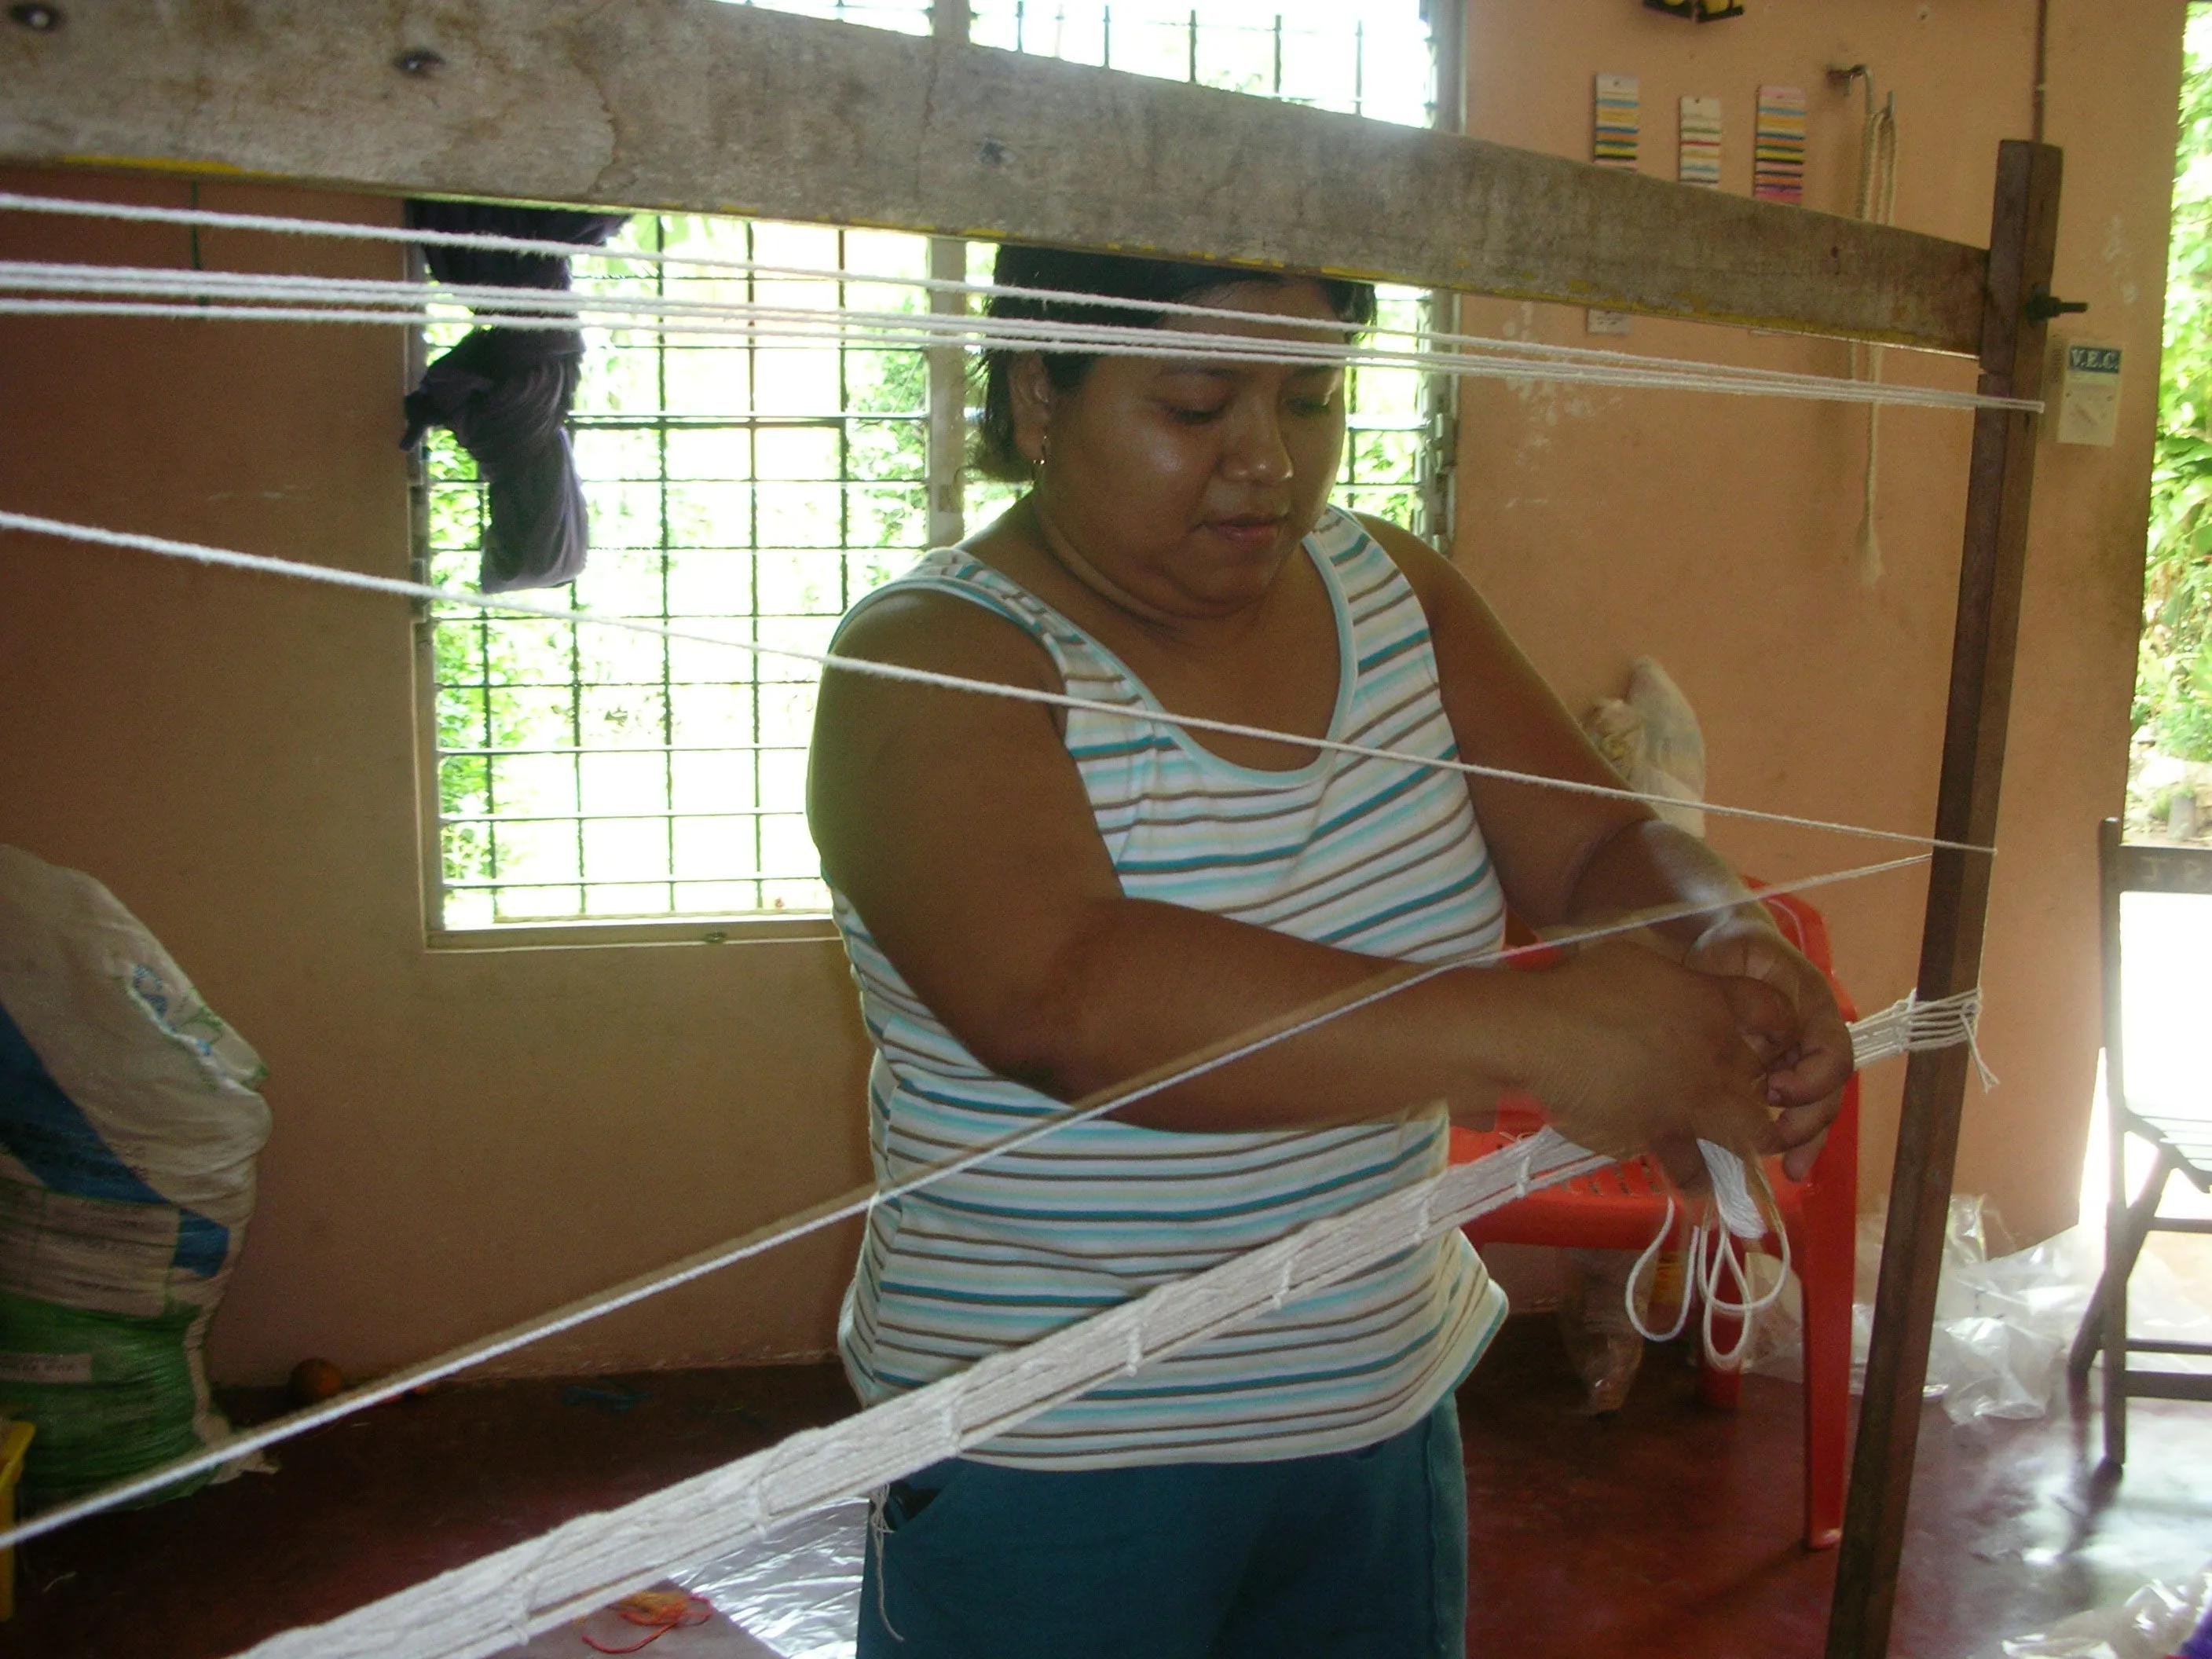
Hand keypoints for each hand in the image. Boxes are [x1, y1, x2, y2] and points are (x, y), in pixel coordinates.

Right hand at [1523, 939, 1792, 1191]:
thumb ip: (1674, 983)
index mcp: (1712, 1002)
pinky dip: (1698, 1179)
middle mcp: (1717, 1053)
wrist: (1539, 1035)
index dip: (1781, 1028)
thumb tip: (1674, 993)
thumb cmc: (1577, 987)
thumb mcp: (1636, 961)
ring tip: (1743, 1148)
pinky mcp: (1665, 1135)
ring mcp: (1695, 1098)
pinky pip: (1695, 1167)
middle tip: (1747, 1094)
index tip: (1773, 1038)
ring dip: (1751, 1139)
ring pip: (1753, 1131)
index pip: (1776, 1012)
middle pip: (1768, 1076)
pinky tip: (1698, 1186)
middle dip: (1762, 1087)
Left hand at [1682, 917, 1851, 1180]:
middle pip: (1829, 1092)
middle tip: (1780, 1149)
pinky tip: (1776, 1163)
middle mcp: (1814, 1040)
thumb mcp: (1747, 951)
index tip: (1773, 1090)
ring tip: (1791, 1169)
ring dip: (1806, 1141)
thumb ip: (1760, 984)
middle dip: (1809, 1125)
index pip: (1834, 1055)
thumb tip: (1770, 1033)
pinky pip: (1789, 1110)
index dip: (1811, 1081)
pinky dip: (1786, 1137)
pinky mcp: (1775, 1073)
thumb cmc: (1736, 949)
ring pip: (1815, 1107)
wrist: (1723, 945)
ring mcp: (1798, 1060)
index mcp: (1816, 1012)